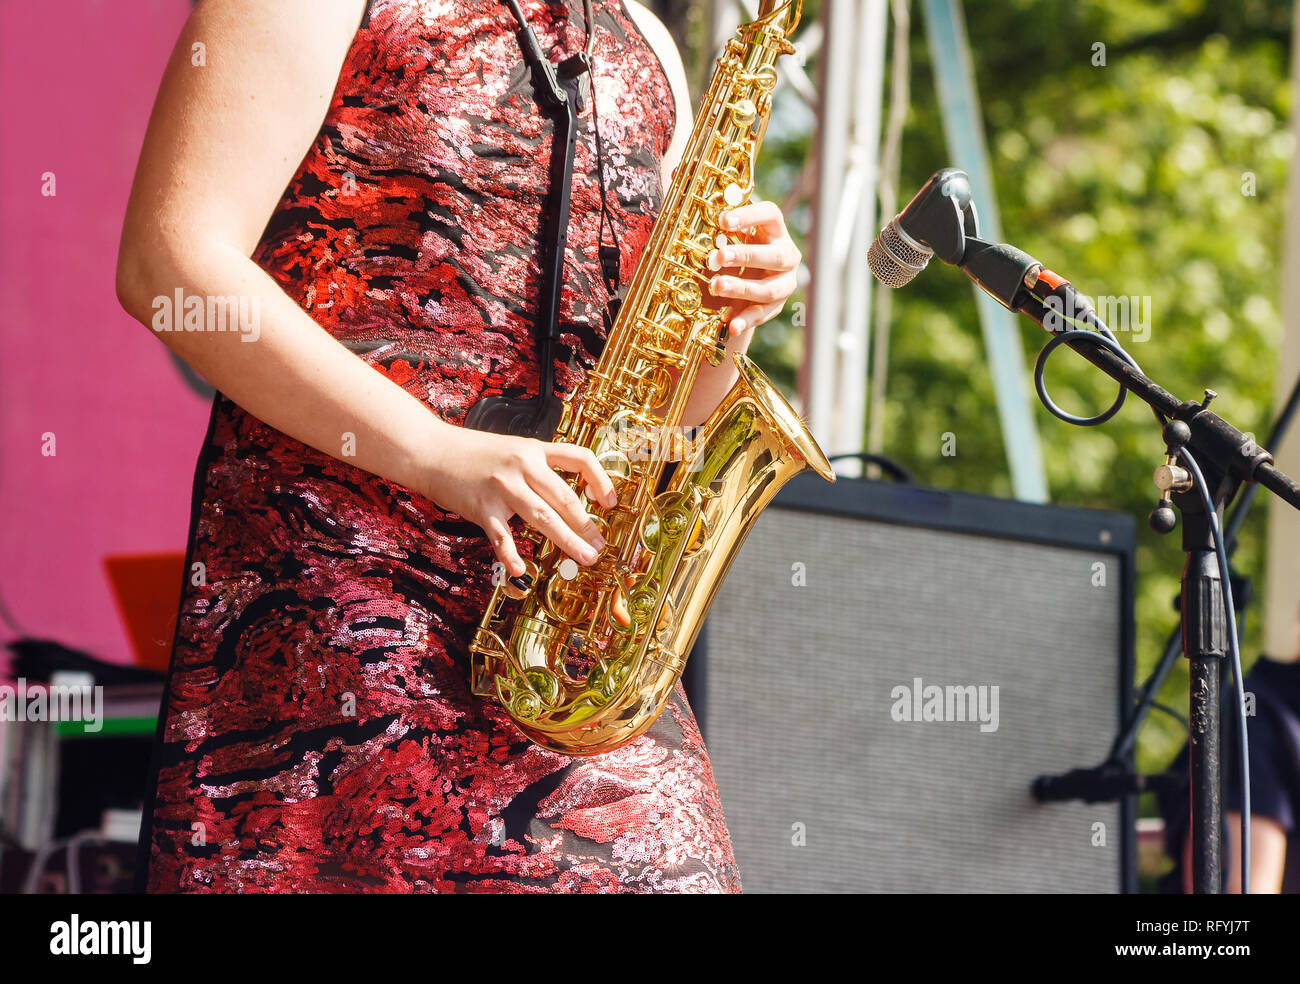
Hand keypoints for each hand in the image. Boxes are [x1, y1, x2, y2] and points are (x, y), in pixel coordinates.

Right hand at [419, 426, 617, 579]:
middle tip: (600, 546)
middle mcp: (523, 465)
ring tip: (585, 558)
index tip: (610, 502)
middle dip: (587, 525)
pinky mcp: (482, 506)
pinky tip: (521, 571)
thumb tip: (562, 498)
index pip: (580, 458)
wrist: (430, 449)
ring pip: (544, 517)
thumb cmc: (470, 453)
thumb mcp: (511, 449)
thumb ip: (535, 468)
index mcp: (534, 449)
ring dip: (568, 541)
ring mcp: (503, 486)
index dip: (600, 480)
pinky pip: (502, 536)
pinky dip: (511, 555)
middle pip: (565, 497)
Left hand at [705, 199, 801, 336]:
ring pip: (769, 288)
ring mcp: (784, 283)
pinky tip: (729, 324)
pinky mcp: (775, 307)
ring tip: (716, 286)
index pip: (770, 214)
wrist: (740, 287)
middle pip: (773, 255)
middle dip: (745, 256)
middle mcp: (785, 254)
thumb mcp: (719, 230)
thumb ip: (701, 203)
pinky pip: (762, 315)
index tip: (723, 220)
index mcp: (773, 229)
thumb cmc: (730, 248)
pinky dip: (745, 320)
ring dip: (741, 288)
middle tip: (717, 257)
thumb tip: (676, 170)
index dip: (749, 216)